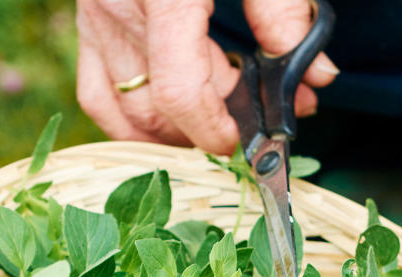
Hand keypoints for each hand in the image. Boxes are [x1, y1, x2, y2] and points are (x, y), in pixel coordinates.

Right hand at [76, 0, 338, 154]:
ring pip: (122, 109)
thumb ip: (284, 10)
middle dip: (210, 128)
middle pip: (154, 109)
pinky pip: (97, 90)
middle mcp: (118, 8)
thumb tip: (315, 73)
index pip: (179, 91)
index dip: (218, 130)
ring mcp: (94, 15)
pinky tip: (172, 118)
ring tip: (221, 116)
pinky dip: (130, 117)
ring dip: (172, 131)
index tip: (255, 138)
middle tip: (262, 114)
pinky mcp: (86, 18)